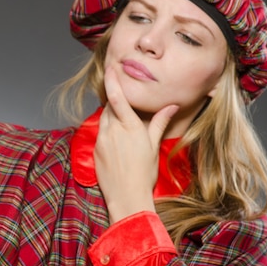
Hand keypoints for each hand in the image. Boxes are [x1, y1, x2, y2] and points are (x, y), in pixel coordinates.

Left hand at [94, 67, 178, 222]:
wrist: (127, 196)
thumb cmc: (144, 173)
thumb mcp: (153, 146)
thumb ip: (159, 123)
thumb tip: (171, 106)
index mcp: (128, 127)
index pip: (117, 97)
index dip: (112, 81)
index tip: (110, 68)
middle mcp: (112, 131)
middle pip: (109, 107)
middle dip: (115, 101)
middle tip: (124, 100)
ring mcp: (101, 140)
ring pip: (103, 119)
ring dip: (111, 116)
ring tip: (123, 124)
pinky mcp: (95, 150)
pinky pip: (100, 134)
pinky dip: (107, 131)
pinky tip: (117, 141)